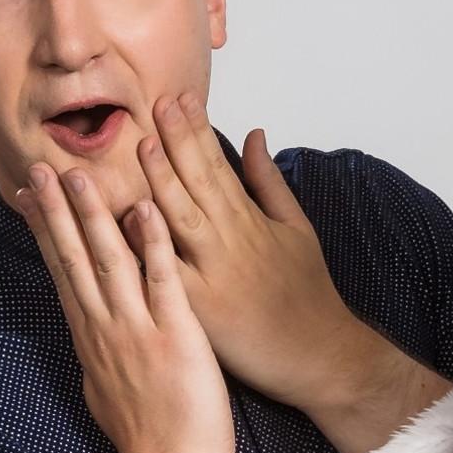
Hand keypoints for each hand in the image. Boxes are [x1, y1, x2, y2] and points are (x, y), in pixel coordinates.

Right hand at [15, 163, 234, 452]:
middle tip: (38, 166)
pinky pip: (160, 281)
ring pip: (108, 260)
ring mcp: (136, 330)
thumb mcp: (108, 387)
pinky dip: (152, 244)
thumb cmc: (150, 434)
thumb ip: (100, 349)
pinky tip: (145, 210)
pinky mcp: (174, 335)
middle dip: (55, 209)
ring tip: (78, 174)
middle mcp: (105, 328)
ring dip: (92, 215)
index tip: (28, 194)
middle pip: (73, 258)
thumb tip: (87, 331)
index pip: (61, 270)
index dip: (45, 229)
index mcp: (92, 336)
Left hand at [135, 95, 449, 452]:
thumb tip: (253, 134)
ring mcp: (216, 274)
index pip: (219, 165)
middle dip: (176, 141)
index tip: (178, 98)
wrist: (321, 354)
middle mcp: (233, 241)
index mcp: (252, 221)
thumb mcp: (297, 228)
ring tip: (140, 145)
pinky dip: (150, 247)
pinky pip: (168, 274)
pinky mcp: (201, 309)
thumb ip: (269, 180)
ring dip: (160, 181)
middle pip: (199, 182)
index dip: (196, 130)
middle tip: (154, 104)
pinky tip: (130, 221)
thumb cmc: (308, 295)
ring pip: (182, 219)